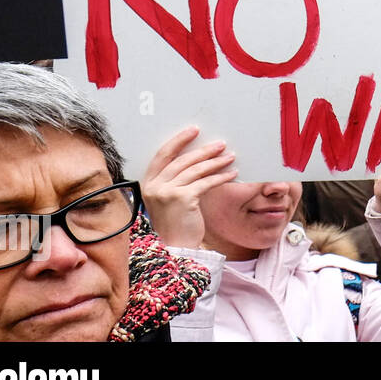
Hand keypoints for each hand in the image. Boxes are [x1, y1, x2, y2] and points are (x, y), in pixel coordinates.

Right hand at [142, 126, 236, 248]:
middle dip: (203, 150)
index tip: (194, 130)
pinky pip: (205, 183)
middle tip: (220, 144)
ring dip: (216, 162)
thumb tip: (198, 160)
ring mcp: (167, 192)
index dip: (179, 141)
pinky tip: (232, 173)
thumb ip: (175, 181)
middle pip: (182, 160)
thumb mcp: (169, 200)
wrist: (175, 249)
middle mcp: (154, 186)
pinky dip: (220, 177)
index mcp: (148, 183)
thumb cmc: (175, 224)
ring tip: (230, 156)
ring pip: (195, 170)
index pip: (163, 155)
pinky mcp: (183, 199)